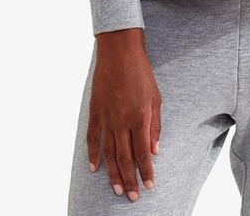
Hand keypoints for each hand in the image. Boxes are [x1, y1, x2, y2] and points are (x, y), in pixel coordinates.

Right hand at [87, 28, 161, 201]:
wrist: (119, 52)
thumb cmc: (141, 73)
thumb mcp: (156, 97)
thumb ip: (154, 125)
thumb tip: (154, 150)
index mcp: (140, 117)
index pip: (143, 153)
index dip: (146, 172)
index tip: (149, 186)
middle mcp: (122, 121)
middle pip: (125, 158)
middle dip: (129, 180)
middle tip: (132, 197)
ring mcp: (107, 118)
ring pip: (108, 153)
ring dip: (113, 174)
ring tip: (117, 190)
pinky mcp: (95, 112)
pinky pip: (93, 138)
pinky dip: (93, 154)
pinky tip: (94, 168)